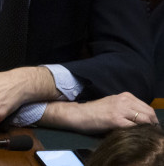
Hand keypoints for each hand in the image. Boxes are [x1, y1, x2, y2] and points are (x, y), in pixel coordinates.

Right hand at [40, 92, 159, 133]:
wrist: (78, 114)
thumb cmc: (94, 112)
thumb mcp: (113, 104)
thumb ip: (127, 108)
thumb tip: (142, 119)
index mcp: (125, 96)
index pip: (147, 108)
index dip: (152, 119)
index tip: (151, 127)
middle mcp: (124, 101)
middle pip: (149, 114)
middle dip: (152, 125)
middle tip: (150, 133)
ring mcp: (120, 110)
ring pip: (144, 121)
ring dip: (147, 129)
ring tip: (143, 135)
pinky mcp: (116, 120)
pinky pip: (134, 127)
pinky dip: (137, 132)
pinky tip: (134, 136)